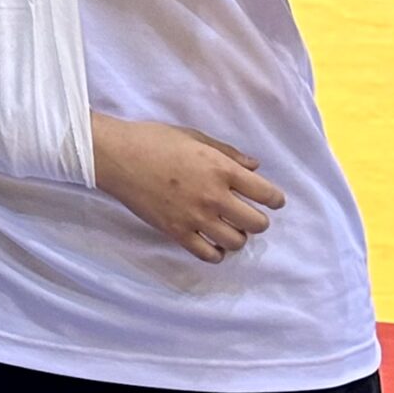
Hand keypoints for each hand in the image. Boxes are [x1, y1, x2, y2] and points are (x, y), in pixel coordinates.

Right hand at [92, 115, 285, 263]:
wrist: (118, 156)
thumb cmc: (155, 140)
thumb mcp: (195, 137)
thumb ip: (228, 153)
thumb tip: (255, 166)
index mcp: (222, 169)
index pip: (266, 194)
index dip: (275, 199)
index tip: (272, 201)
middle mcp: (214, 196)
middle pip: (257, 223)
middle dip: (258, 220)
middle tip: (248, 214)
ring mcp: (195, 217)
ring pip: (236, 242)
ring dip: (238, 236)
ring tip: (228, 228)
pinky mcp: (177, 232)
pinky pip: (208, 255)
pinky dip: (216, 252)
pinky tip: (212, 243)